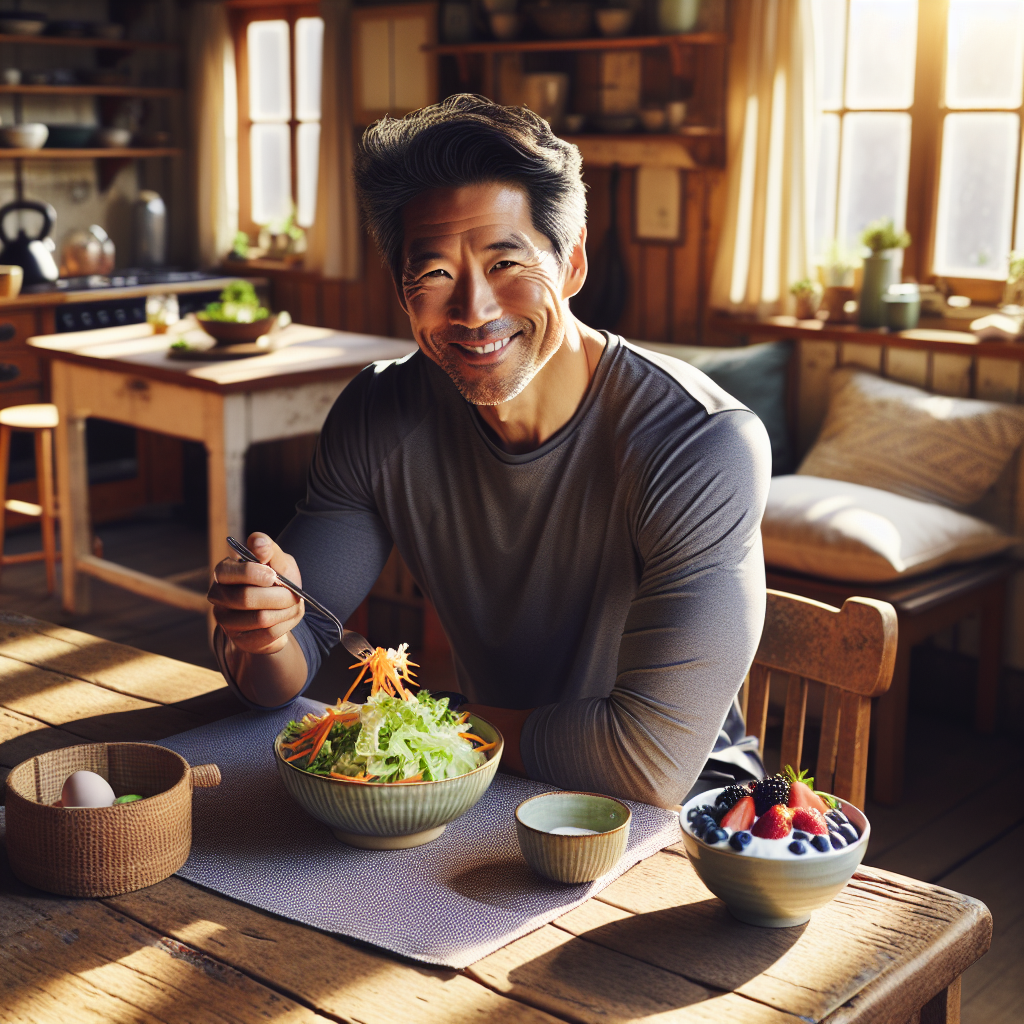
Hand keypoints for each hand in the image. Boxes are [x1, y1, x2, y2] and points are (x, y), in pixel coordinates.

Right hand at [208, 532, 303, 654]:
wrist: (282, 610)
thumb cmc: (277, 580)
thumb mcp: (278, 560)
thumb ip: (268, 549)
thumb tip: (258, 542)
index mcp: (224, 572)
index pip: (227, 572)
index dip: (253, 573)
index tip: (273, 575)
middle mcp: (219, 597)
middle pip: (245, 598)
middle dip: (277, 595)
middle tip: (292, 594)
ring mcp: (226, 621)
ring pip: (260, 618)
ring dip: (285, 610)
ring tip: (293, 604)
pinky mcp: (241, 640)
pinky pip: (268, 634)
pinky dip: (285, 624)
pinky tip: (287, 617)